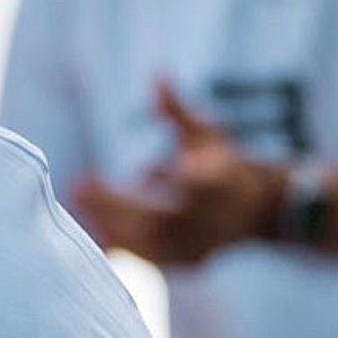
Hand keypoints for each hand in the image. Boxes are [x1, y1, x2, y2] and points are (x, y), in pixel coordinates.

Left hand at [75, 82, 285, 265]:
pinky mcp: (190, 262)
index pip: (194, 184)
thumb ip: (177, 111)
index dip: (166, 178)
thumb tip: (158, 75)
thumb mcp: (206, 133)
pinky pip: (152, 260)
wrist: (259, 211)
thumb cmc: (224, 164)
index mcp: (221, 183)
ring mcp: (202, 244)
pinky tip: (94, 229)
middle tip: (78, 187)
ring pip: (153, 244)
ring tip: (79, 204)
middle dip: (117, 206)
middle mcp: (212, 219)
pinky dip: (123, 247)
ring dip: (112, 226)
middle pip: (162, 219)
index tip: (136, 170)